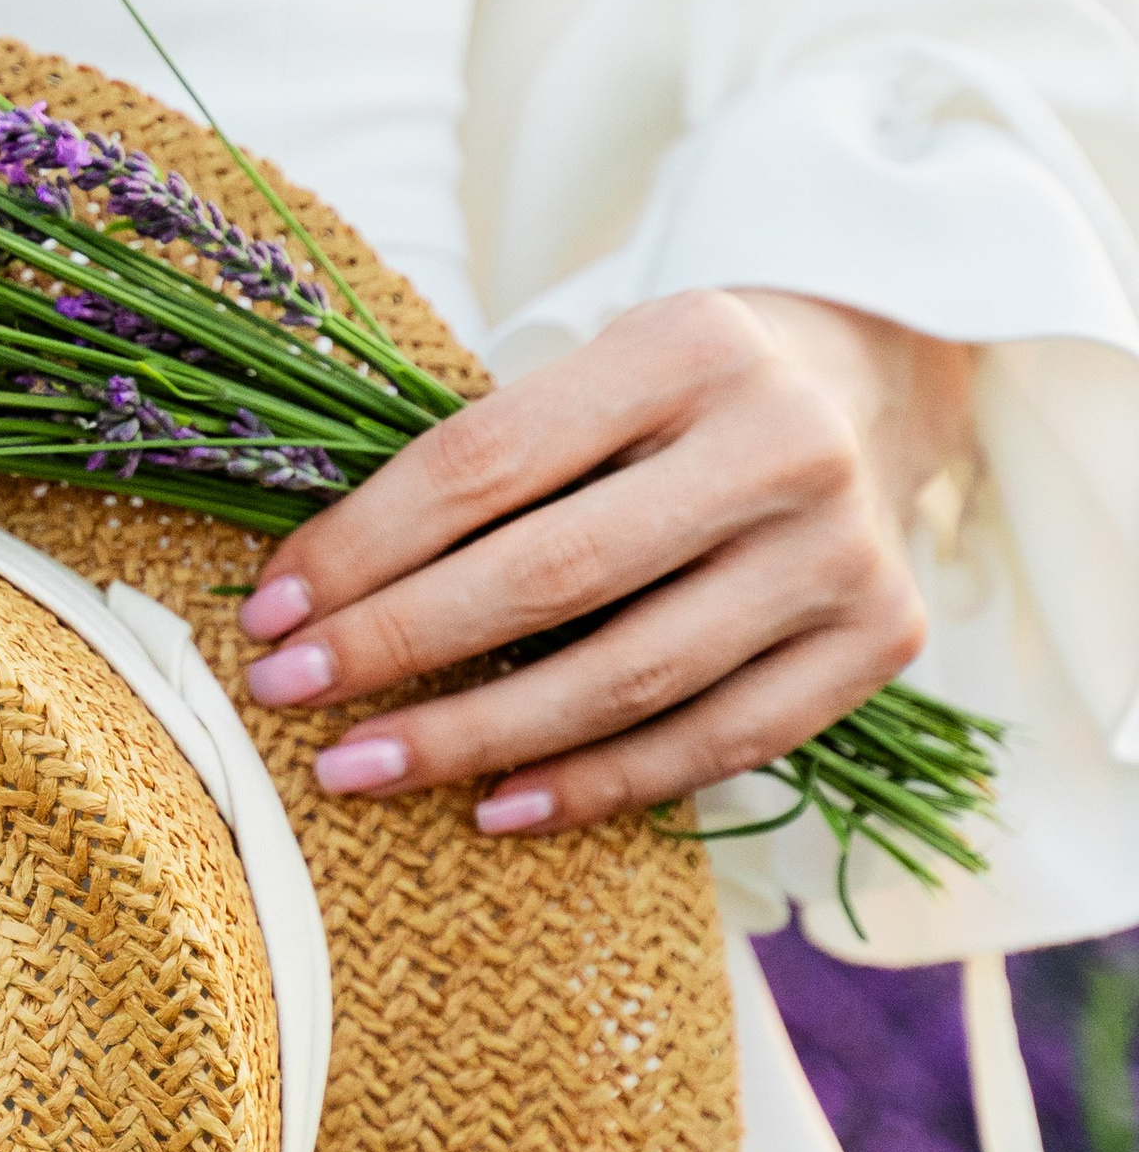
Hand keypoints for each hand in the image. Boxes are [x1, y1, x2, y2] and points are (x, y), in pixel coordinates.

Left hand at [237, 288, 972, 839]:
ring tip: (363, 768)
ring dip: (477, 736)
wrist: (866, 390)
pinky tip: (497, 805)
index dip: (365, 544)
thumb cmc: (675, 395)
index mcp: (687, 346)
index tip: (271, 611)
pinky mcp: (879, 640)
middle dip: (399, 644)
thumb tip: (317, 590)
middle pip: (554, 575)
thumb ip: (491, 459)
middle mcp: (781, 443)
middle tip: (290, 694)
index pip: (489, 461)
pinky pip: (716, 743)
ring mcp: (842, 550)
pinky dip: (597, 784)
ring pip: (631, 677)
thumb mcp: (594, 373)